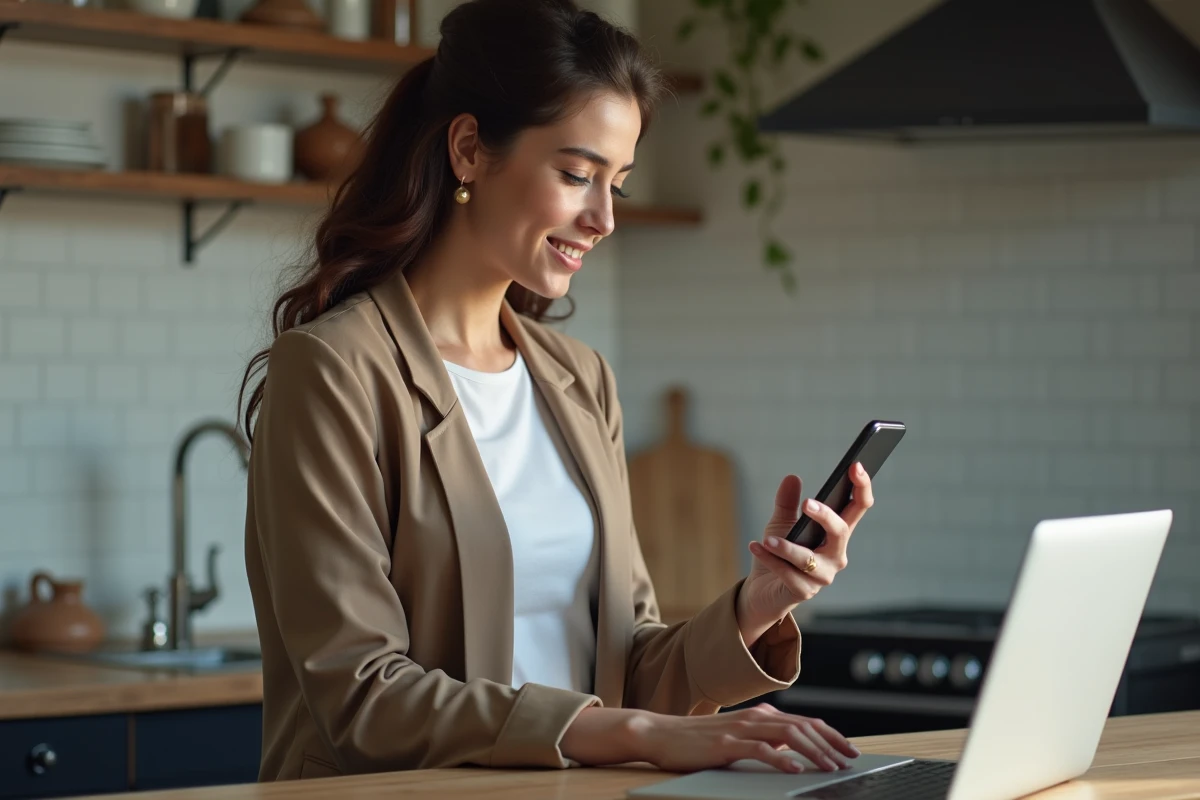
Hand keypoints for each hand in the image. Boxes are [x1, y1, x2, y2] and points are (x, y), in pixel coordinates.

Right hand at [560, 704, 859, 772]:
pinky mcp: (727, 744)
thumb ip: (764, 741)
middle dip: (831, 744)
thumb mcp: (738, 738)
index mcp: (760, 715)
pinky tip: (795, 771)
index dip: (831, 735)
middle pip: (803, 727)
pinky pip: (760, 751)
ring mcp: (741, 729)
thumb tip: (792, 752)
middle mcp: (755, 717)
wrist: (661, 734)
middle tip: (850, 761)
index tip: (850, 750)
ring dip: (814, 753)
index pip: (805, 722)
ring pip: (788, 737)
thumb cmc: (698, 740)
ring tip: (831, 767)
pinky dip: (781, 760)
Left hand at [736, 465, 873, 643]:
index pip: (858, 508)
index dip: (862, 487)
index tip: (856, 466)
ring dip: (787, 548)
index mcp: (836, 534)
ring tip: (768, 538)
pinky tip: (756, 546)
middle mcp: (835, 555)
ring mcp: (822, 576)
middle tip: (806, 503)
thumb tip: (792, 477)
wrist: (762, 588)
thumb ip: (787, 502)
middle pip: (841, 532)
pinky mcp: (804, 591)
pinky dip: (771, 560)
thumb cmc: (778, 553)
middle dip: (825, 516)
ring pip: (810, 559)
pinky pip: (788, 574)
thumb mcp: (781, 523)